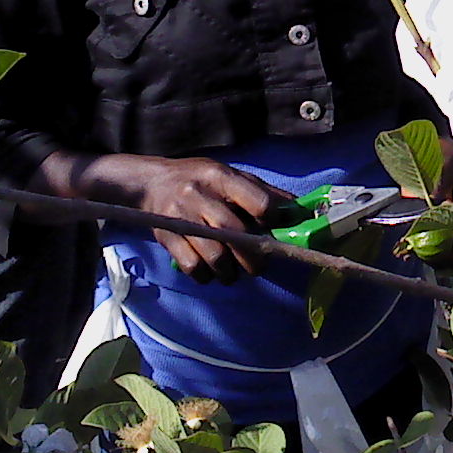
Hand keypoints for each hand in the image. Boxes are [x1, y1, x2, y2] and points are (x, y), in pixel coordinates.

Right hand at [129, 157, 294, 283]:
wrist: (153, 183)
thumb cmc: (202, 180)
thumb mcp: (232, 176)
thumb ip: (264, 193)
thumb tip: (299, 210)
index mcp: (222, 177)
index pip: (258, 202)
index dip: (272, 220)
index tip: (273, 229)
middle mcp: (201, 195)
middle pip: (237, 234)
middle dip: (254, 257)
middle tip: (260, 266)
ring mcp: (182, 217)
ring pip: (216, 256)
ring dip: (231, 273)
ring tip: (235, 273)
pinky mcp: (167, 238)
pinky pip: (193, 267)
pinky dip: (207, 276)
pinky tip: (211, 273)